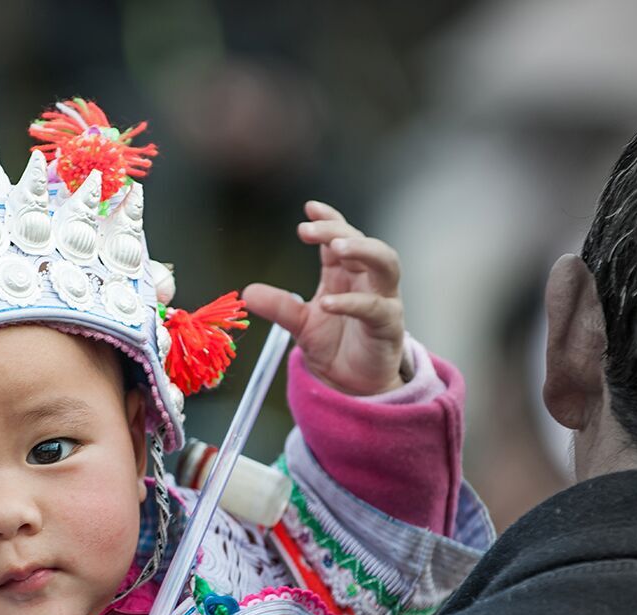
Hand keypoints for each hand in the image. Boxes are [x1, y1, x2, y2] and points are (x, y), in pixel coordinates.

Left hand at [243, 201, 406, 394]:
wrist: (353, 385)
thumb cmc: (335, 346)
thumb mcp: (300, 324)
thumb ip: (279, 307)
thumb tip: (247, 292)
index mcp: (346, 273)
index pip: (341, 236)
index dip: (328, 220)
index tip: (309, 208)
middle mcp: (368, 280)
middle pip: (362, 242)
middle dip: (338, 230)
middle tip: (311, 229)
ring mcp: (383, 299)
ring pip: (385, 263)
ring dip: (363, 250)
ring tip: (336, 247)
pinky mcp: (389, 324)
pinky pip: (375, 307)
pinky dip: (352, 302)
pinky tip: (328, 303)